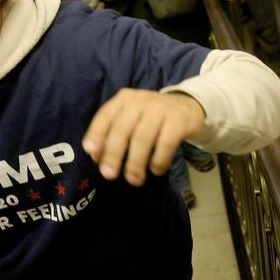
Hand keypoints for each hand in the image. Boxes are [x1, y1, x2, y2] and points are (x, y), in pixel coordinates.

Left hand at [82, 89, 204, 186]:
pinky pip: (166, 143)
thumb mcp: (131, 118)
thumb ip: (114, 133)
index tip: (91, 152)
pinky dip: (159, 160)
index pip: (105, 115)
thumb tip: (98, 157)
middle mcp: (140, 101)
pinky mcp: (179, 120)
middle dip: (113, 153)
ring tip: (134, 180)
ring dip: (136, 162)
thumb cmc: (151, 117)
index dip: (96, 133)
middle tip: (109, 175)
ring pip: (143, 138)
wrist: (188, 106)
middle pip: (122, 128)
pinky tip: (156, 170)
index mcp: (124, 99)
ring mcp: (160, 109)